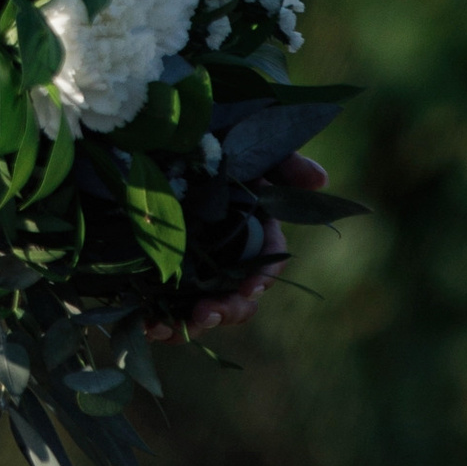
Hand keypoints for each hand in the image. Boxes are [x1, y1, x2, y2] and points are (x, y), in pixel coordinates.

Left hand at [150, 152, 325, 341]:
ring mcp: (195, 269)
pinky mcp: (163, 274)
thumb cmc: (210, 139)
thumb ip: (283, 163)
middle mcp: (228, 256)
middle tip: (208, 312)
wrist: (160, 139)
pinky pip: (167, 308)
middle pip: (239, 296)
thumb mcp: (247, 145)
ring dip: (193, 324)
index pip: (268, 260)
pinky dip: (161, 322)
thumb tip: (319, 179)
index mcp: (253, 231)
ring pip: (206, 309)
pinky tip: (147, 325)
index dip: (264, 276)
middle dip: (228, 309)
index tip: (251, 285)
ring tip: (171, 327)